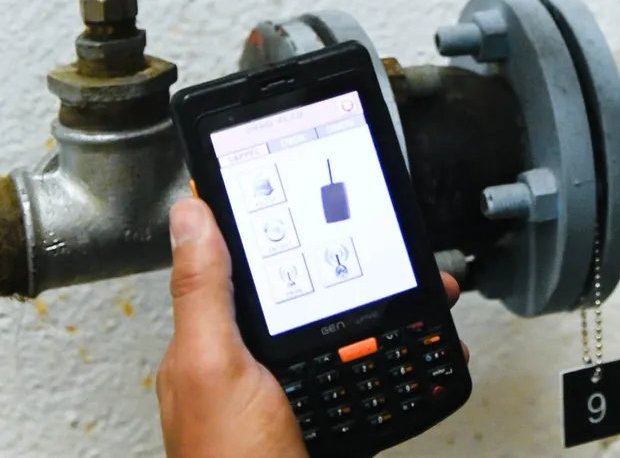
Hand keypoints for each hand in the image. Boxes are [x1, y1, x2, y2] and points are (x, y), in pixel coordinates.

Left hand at [156, 198, 462, 457]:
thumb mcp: (215, 365)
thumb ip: (205, 292)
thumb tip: (190, 215)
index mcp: (211, 344)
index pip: (244, 267)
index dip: (277, 230)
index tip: (314, 195)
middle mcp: (247, 368)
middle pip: (309, 297)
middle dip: (360, 271)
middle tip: (402, 257)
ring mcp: (287, 398)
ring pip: (345, 334)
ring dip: (392, 313)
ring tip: (429, 299)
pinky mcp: (323, 423)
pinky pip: (365, 379)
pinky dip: (400, 362)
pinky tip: (422, 353)